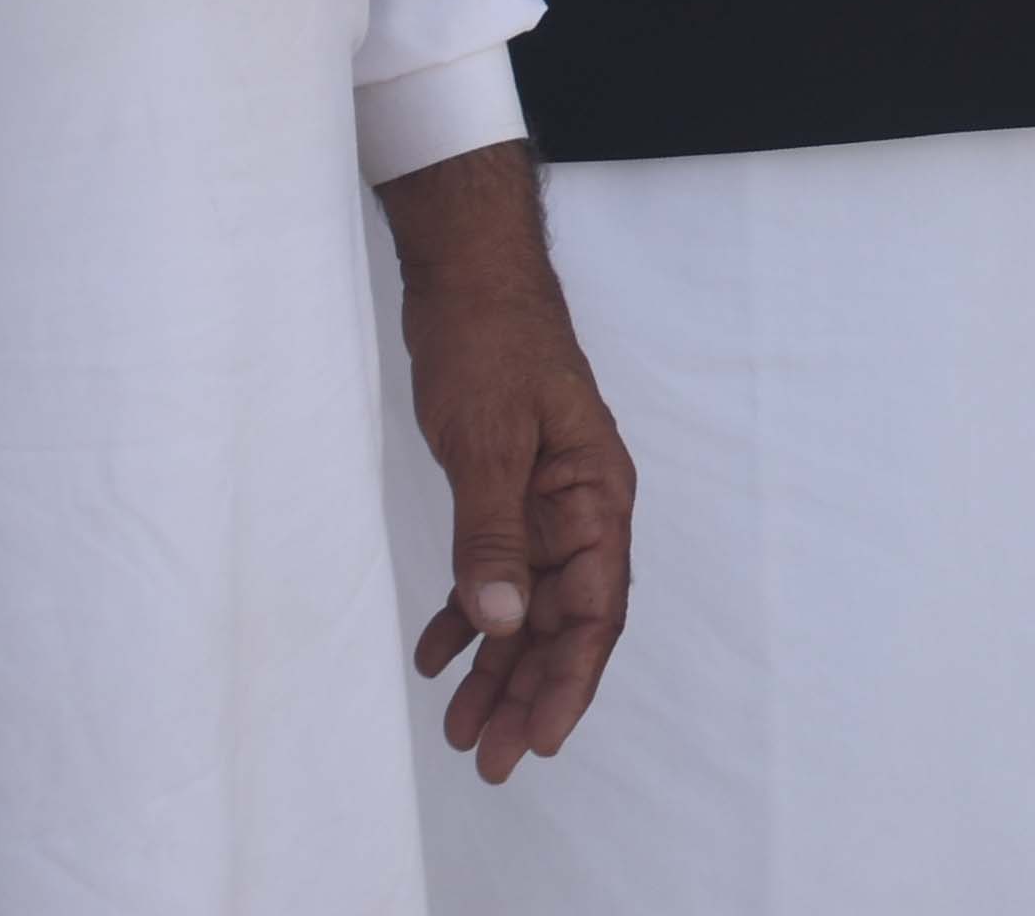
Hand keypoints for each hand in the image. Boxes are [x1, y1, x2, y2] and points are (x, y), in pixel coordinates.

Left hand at [380, 144, 632, 781]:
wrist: (467, 274)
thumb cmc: (491, 343)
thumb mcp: (489, 441)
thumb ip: (493, 535)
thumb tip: (501, 623)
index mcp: (598, 494)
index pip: (595, 606)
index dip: (570, 678)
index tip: (536, 739)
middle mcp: (580, 506)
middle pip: (564, 619)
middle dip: (529, 690)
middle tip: (489, 760)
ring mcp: (543, 501)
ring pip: (527, 604)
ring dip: (497, 666)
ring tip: (459, 730)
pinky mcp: (505, 492)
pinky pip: (494, 571)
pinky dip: (468, 615)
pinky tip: (436, 654)